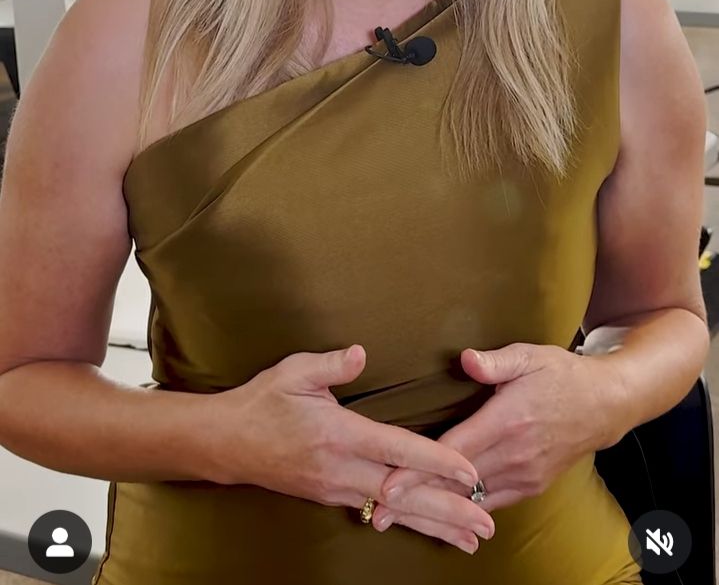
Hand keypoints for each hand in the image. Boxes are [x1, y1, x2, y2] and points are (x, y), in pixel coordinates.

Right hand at [200, 343, 491, 553]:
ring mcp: (336, 488)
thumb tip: (361, 353)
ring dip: (436, 525)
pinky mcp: (332, 496)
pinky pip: (379, 512)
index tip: (470, 472)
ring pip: (396, 511)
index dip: (436, 462)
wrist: (226, 442)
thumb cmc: (264, 400)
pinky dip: (410, 522)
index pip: (397, 450)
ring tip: (472, 540)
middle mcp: (341, 469)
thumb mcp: (294, 372)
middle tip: (487, 525)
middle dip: (449, 510)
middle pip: (405, 494)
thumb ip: (331, 365)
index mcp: (338, 435)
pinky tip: (431, 530)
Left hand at [371, 342, 625, 530]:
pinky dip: (464, 510)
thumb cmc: (560, 374)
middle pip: (456, 483)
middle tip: (377, 509)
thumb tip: (465, 359)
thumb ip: (495, 361)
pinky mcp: (530, 486)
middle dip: (416, 497)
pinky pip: (491, 503)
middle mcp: (515, 455)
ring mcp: (524, 475)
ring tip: (397, 516)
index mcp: (508, 421)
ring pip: (472, 499)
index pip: (455, 451)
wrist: (604, 405)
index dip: (420, 470)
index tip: (390, 483)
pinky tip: (439, 515)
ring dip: (436, 507)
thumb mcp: (529, 356)